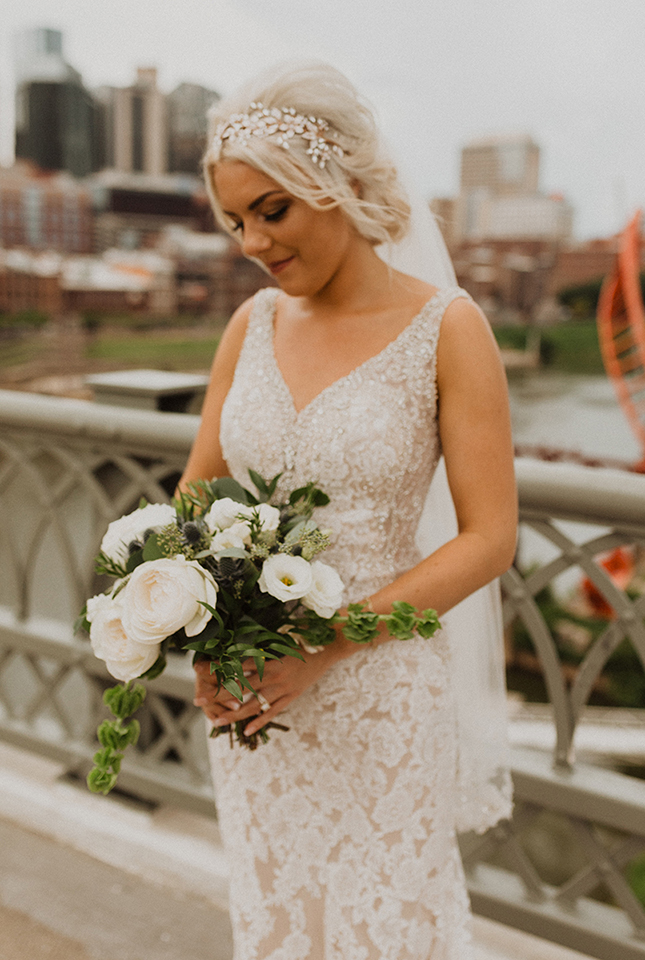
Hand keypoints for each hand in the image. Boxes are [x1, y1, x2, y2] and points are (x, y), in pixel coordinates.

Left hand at [194, 629, 352, 736]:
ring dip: (234, 714)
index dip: (217, 668)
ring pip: (253, 704)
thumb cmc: (301, 639)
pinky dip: (260, 721)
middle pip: (239, 687)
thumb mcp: (278, 638)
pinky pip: (273, 712)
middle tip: (198, 700)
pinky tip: (247, 730)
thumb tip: (238, 638)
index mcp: (267, 658)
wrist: (327, 649)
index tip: (198, 669)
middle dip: (217, 694)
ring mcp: (281, 688)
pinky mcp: (291, 697)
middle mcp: (272, 675)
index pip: (235, 665)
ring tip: (216, 721)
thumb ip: (259, 643)